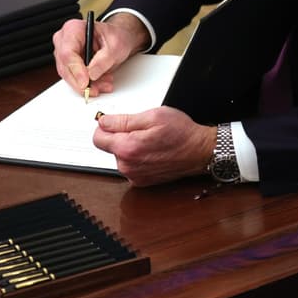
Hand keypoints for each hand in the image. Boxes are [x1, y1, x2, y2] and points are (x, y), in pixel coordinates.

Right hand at [52, 13, 146, 97]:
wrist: (117, 39)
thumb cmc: (115, 36)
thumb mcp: (115, 46)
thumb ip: (103, 60)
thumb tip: (91, 74)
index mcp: (74, 29)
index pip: (68, 53)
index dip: (76, 70)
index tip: (85, 82)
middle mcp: (65, 40)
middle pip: (65, 66)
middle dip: (81, 82)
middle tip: (95, 89)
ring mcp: (64, 52)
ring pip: (68, 75)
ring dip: (86, 85)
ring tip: (103, 84)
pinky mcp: (68, 64)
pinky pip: (73, 78)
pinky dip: (86, 84)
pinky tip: (99, 83)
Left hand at [93, 107, 215, 186]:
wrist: (200, 152)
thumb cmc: (181, 133)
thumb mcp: (152, 116)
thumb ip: (123, 120)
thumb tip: (103, 122)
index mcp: (128, 148)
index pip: (97, 138)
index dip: (106, 126)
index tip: (116, 122)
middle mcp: (128, 166)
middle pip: (109, 147)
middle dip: (120, 136)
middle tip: (142, 130)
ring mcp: (135, 176)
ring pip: (120, 156)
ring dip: (130, 147)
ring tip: (150, 141)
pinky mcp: (142, 181)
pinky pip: (130, 166)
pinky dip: (137, 158)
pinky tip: (152, 152)